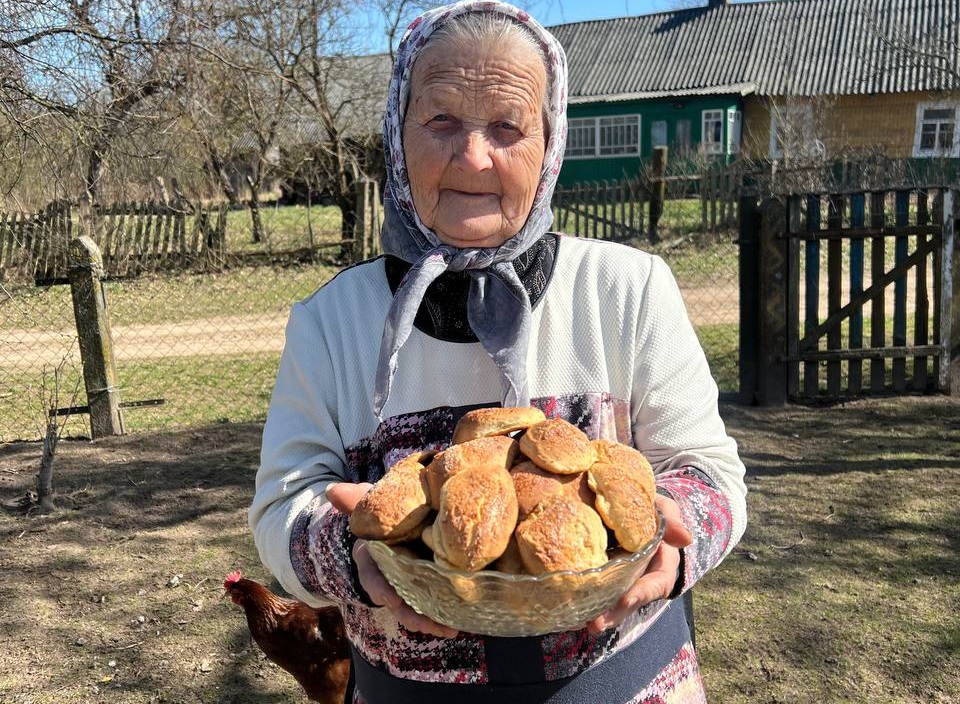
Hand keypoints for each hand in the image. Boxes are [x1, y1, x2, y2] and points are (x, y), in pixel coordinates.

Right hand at [325, 482, 458, 638]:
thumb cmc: (382, 512)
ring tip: (449, 630)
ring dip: (430, 621)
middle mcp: (388, 574)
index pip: (372, 575)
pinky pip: (433, 603)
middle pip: (396, 599)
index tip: (389, 598)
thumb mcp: (369, 503)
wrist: (396, 517)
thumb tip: (332, 491)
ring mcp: (407, 581)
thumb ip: (355, 499)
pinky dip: (443, 615)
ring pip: (415, 606)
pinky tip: (460, 624)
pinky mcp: (427, 583)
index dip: (380, 587)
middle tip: (425, 624)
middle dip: (410, 613)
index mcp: (373, 556)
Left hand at [586, 494, 692, 633]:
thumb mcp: (664, 511)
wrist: (630, 508)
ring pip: (610, 603)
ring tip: (579, 623)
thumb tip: (686, 538)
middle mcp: (641, 579)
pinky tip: (562, 611)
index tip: (627, 598)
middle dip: (614, 614)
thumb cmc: (651, 510)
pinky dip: (580, 602)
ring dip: (596, 614)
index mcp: (661, 565)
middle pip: (629, 602)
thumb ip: (671, 522)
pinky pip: (593, 592)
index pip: (657, 583)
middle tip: (595, 623)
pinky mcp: (600, 579)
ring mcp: (620, 582)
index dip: (643, 592)